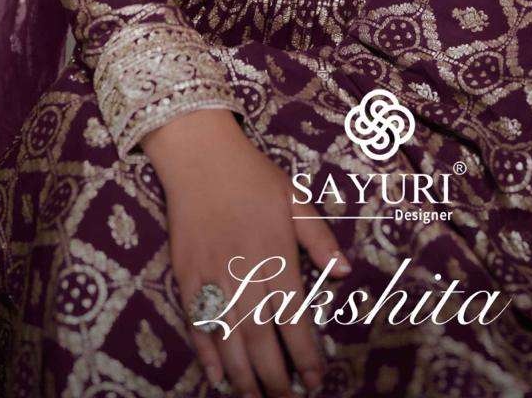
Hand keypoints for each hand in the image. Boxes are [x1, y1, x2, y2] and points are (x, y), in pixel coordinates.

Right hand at [143, 108, 347, 396]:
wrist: (201, 157)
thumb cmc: (253, 177)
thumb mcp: (295, 198)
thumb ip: (319, 238)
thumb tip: (345, 273)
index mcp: (275, 254)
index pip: (293, 317)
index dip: (305, 354)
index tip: (315, 379)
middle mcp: (244, 271)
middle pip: (261, 337)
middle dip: (274, 376)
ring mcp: (212, 276)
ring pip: (229, 338)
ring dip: (243, 375)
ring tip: (257, 397)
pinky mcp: (186, 275)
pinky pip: (197, 323)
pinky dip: (206, 353)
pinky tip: (218, 377)